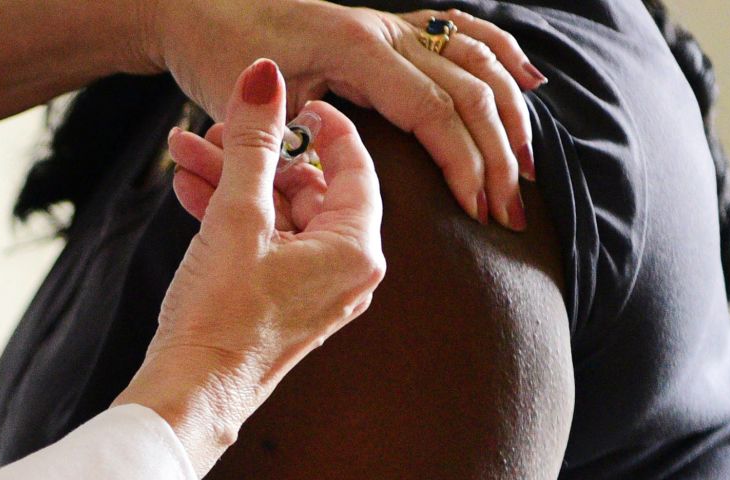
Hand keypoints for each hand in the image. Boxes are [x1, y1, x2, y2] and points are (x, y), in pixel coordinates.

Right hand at [115, 59, 383, 474]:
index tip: (289, 100)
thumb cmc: (221, 317)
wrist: (190, 395)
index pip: (355, 165)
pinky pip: (264, 246)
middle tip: (215, 129)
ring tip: (183, 157)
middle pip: (308, 190)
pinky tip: (189, 193)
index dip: (320, 126)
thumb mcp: (236, 216)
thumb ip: (252, 143)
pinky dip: (231, 219)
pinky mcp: (280, 308)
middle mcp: (346, 274)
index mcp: (355, 251)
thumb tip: (265, 80)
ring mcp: (313, 294)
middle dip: (255, 156)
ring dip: (232, 183)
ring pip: (278, 217)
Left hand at [137, 1, 540, 229]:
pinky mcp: (385, 25)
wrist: (199, 11)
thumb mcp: (250, 109)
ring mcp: (387, 22)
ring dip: (509, 113)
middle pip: (468, 90)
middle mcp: (381, 29)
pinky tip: (530, 81)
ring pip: (476, 58)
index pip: (433, 112)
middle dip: (497, 154)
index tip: (478, 210)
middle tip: (509, 210)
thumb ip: (295, 140)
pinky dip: (500, 54)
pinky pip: (458, 32)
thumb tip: (337, 178)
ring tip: (527, 166)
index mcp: (354, 49)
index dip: (463, 164)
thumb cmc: (216, 60)